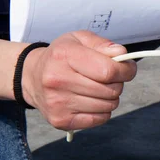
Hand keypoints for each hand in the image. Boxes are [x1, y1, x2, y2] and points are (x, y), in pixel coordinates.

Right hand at [21, 31, 136, 131]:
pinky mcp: (60, 120)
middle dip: (118, 83)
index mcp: (64, 56)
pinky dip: (102, 111)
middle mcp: (58, 80)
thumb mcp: (79, 39)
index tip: (128, 69)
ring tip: (97, 88)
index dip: (126, 70)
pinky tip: (91, 100)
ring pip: (108, 106)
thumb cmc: (61, 57)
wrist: (32, 76)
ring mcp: (58, 103)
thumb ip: (103, 44)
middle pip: (111, 90)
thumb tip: (122, 55)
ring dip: (110, 98)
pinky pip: (100, 119)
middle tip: (108, 78)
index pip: (109, 71)